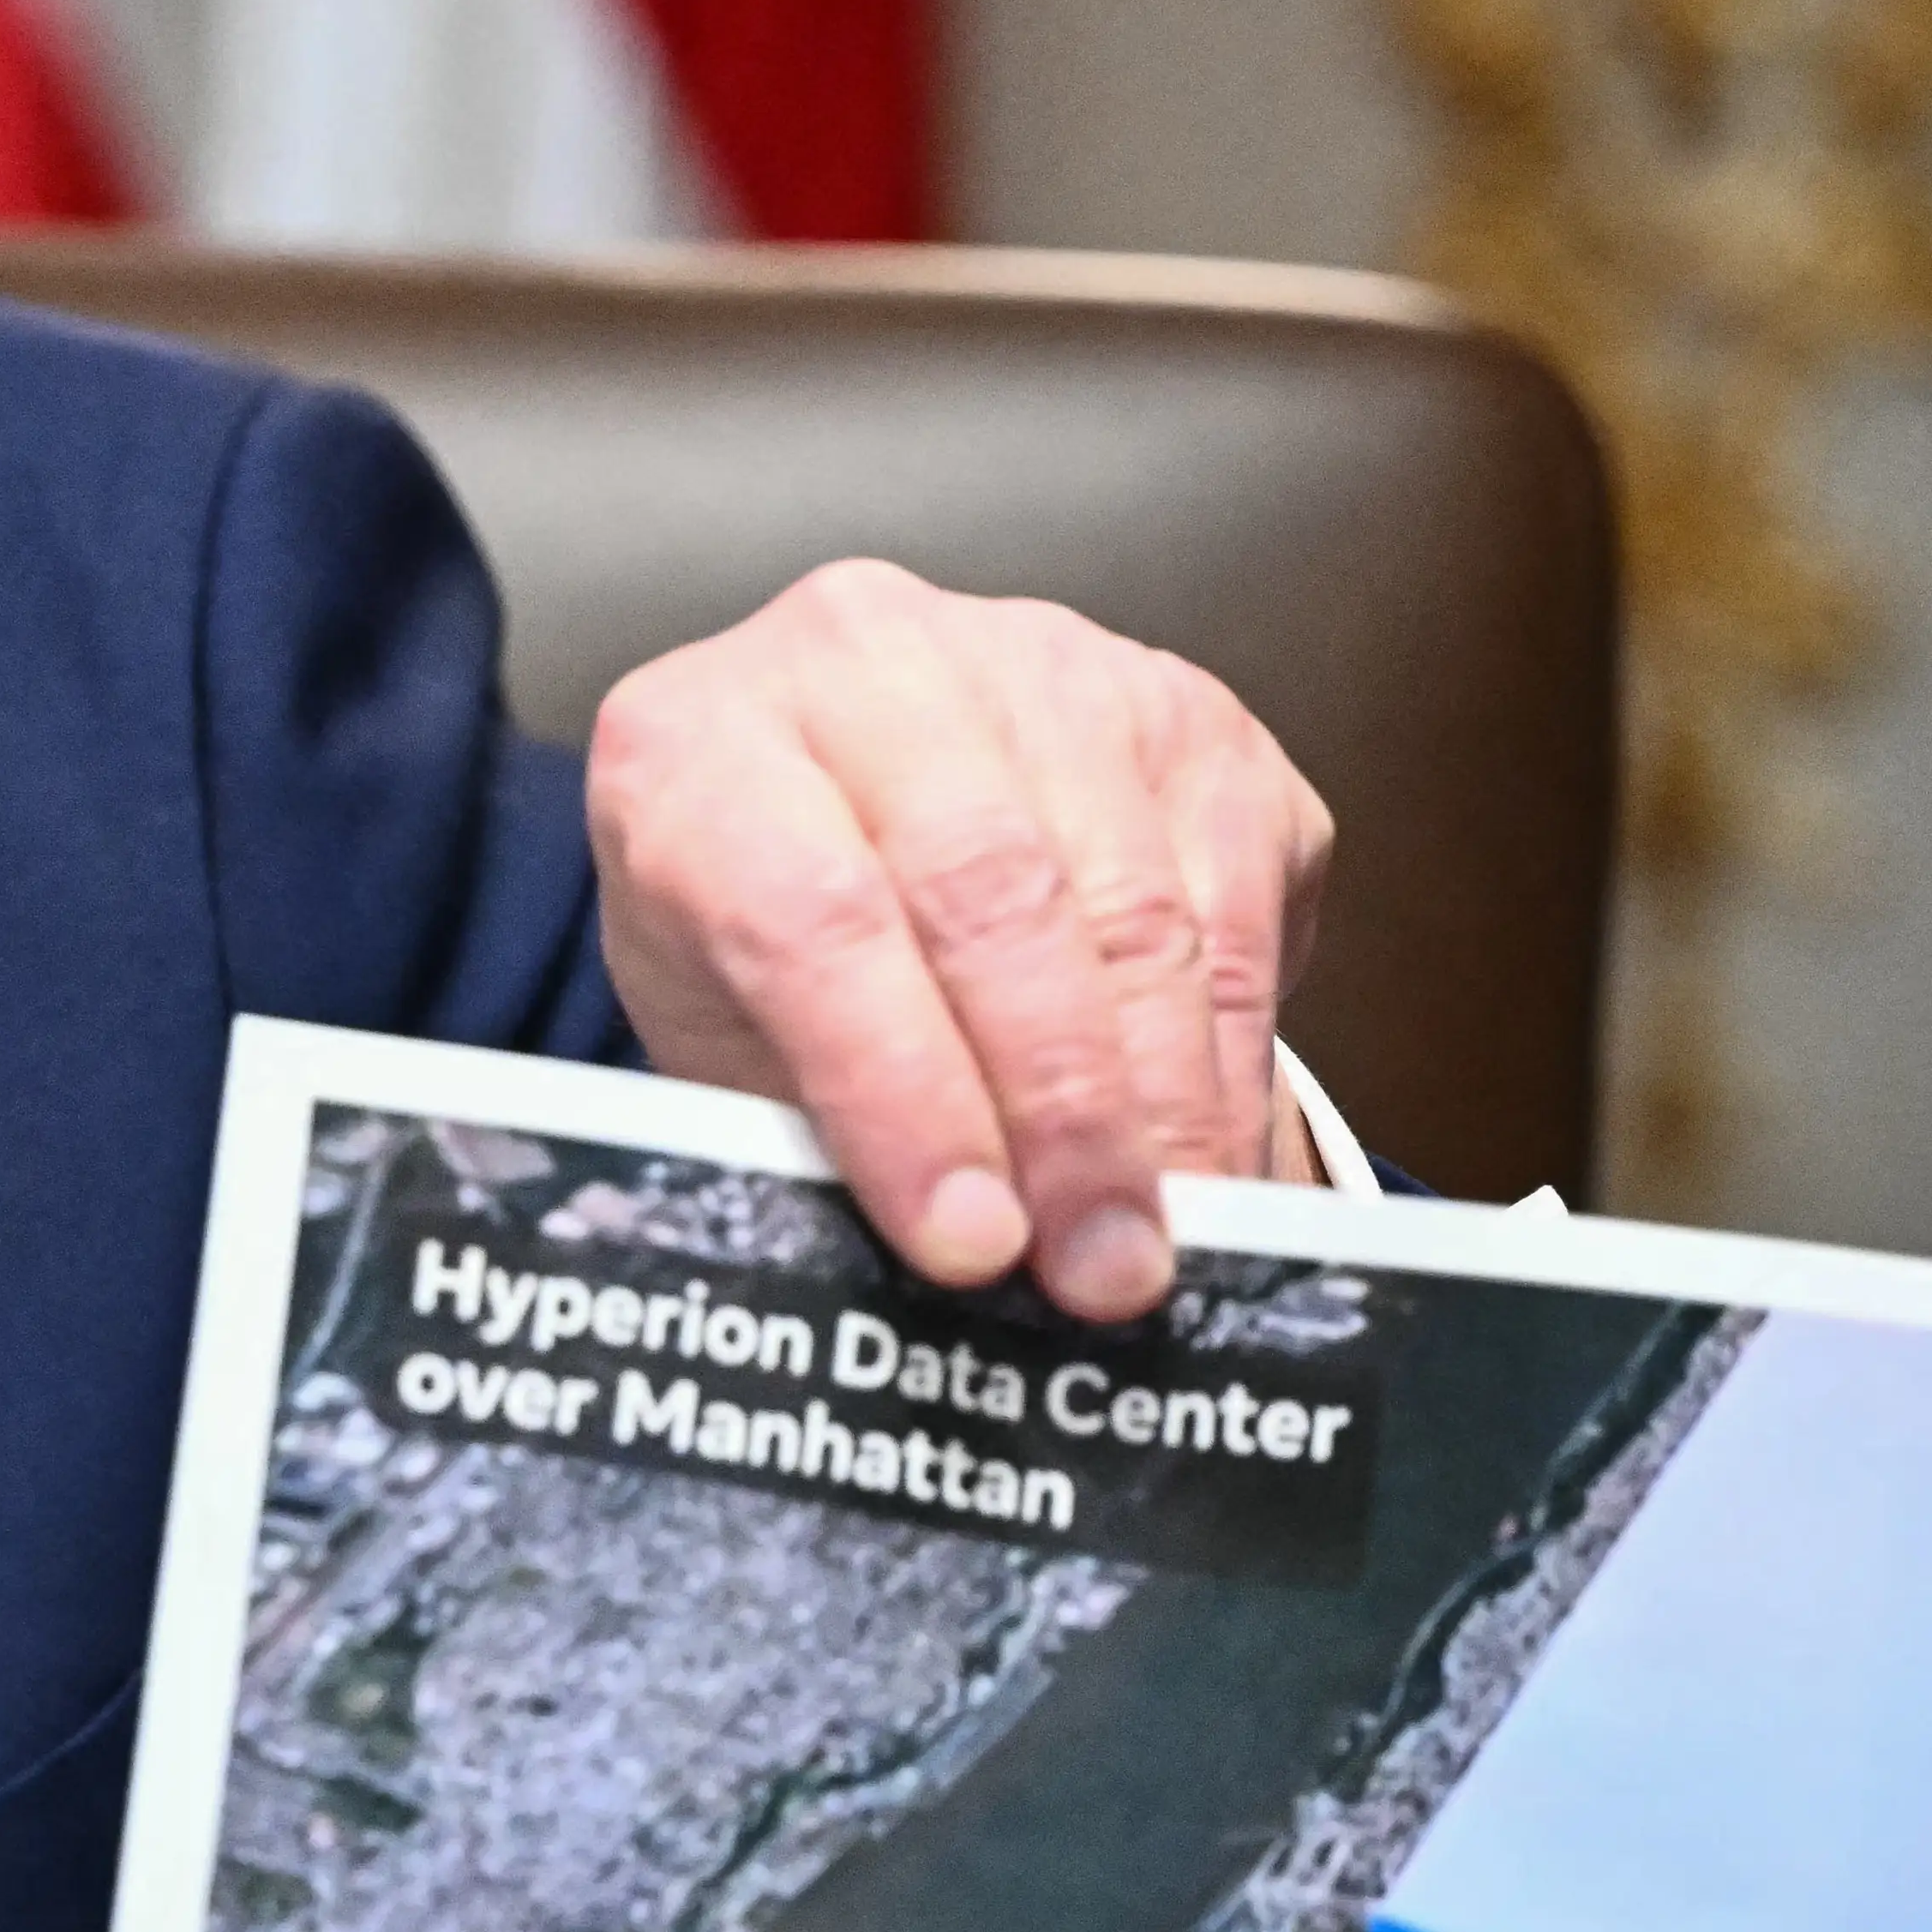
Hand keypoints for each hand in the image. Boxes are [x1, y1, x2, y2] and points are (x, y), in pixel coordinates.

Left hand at [582, 559, 1333, 1322]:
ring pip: (1134, 903)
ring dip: (1167, 1101)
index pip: (813, 916)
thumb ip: (811, 1128)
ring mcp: (1039, 664)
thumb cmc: (750, 934)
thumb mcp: (722, 1035)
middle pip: (996, 898)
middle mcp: (866, 659)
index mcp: (697, 744)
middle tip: (1102, 1272)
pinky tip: (1216, 1154)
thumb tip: (961, 1266)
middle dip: (1064, 1115)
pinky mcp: (1181, 708)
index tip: (972, 1241)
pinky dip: (1232, 1051)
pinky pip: (1234, 898)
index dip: (902, 1092)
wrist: (826, 792)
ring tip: (1174, 1240)